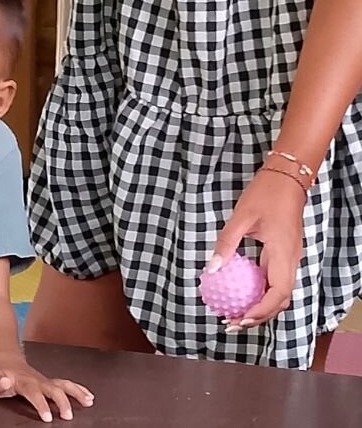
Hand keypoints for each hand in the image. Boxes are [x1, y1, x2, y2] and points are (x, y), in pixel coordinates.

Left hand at [0, 352, 93, 421]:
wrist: (5, 360)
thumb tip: (6, 382)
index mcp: (24, 382)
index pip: (34, 394)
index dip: (41, 405)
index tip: (48, 417)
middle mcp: (38, 380)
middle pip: (53, 389)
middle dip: (62, 402)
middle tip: (68, 416)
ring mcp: (45, 380)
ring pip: (63, 384)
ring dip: (76, 393)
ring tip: (88, 402)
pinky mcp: (50, 381)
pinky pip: (66, 384)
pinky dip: (78, 389)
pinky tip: (88, 396)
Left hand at [208, 167, 305, 329]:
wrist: (286, 178)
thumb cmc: (264, 194)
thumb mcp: (240, 218)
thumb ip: (226, 245)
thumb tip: (211, 269)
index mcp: (284, 254)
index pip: (278, 293)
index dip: (261, 311)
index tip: (241, 319)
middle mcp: (290, 260)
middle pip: (279, 299)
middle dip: (258, 316)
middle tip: (232, 323)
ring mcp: (288, 258)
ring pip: (278, 291)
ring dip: (259, 306)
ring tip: (234, 314)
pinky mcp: (283, 254)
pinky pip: (273, 279)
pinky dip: (259, 291)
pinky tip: (240, 292)